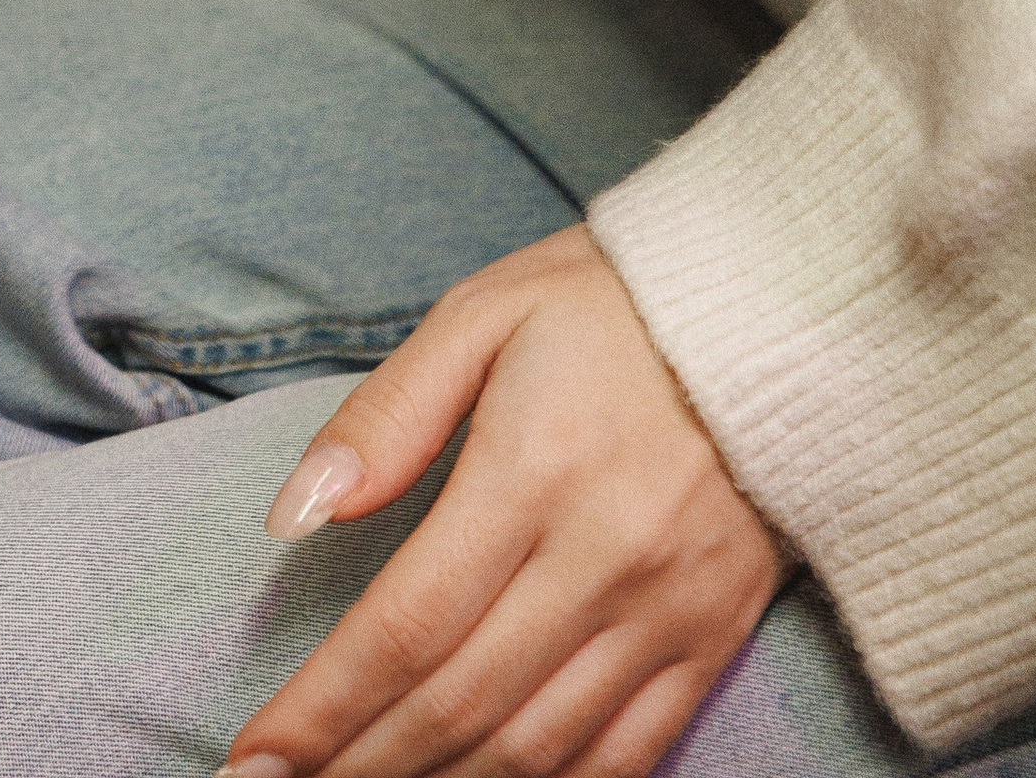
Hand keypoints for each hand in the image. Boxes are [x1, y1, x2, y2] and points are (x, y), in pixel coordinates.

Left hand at [221, 227, 782, 777]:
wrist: (781, 314)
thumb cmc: (606, 303)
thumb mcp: (481, 315)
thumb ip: (386, 417)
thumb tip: (294, 517)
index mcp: (529, 473)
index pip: (406, 625)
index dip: (323, 708)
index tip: (254, 760)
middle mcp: (601, 560)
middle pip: (461, 704)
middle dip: (361, 765)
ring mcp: (666, 613)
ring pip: (540, 749)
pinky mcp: (712, 639)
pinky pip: (629, 755)